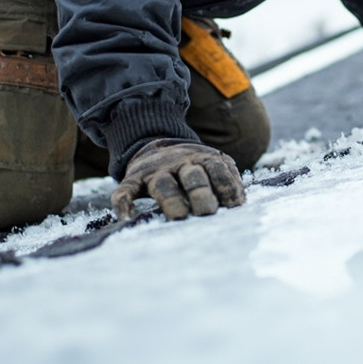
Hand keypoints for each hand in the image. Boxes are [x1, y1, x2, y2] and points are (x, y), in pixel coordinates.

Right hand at [111, 140, 245, 219]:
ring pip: (163, 184)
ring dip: (171, 199)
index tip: (235, 207)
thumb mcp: (212, 164)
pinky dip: (123, 203)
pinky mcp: (133, 179)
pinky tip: (127, 218)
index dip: (227, 187)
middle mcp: (180, 163)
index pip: (218, 170)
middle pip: (193, 176)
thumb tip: (240, 205)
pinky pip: (125, 190)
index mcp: (204, 159)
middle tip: (207, 213)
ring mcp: (155, 171)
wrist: (156, 145)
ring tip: (178, 217)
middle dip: (201, 193)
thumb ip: (227, 180)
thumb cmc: (193, 167)